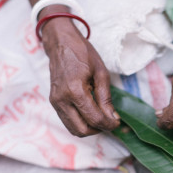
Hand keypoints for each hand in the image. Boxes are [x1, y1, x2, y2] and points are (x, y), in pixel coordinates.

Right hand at [42, 18, 119, 136]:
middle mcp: (62, 100)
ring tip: (101, 118)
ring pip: (73, 129)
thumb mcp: (100, 73)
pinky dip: (81, 123)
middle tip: (110, 121)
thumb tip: (113, 117)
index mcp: (75, 91)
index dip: (109, 124)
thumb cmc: (82, 53)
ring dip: (89, 129)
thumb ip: (106, 97)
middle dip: (99, 129)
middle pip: (82, 130)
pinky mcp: (54, 102)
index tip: (118, 122)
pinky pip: (68, 121)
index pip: (94, 119)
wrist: (60, 42)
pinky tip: (91, 114)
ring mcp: (55, 102)